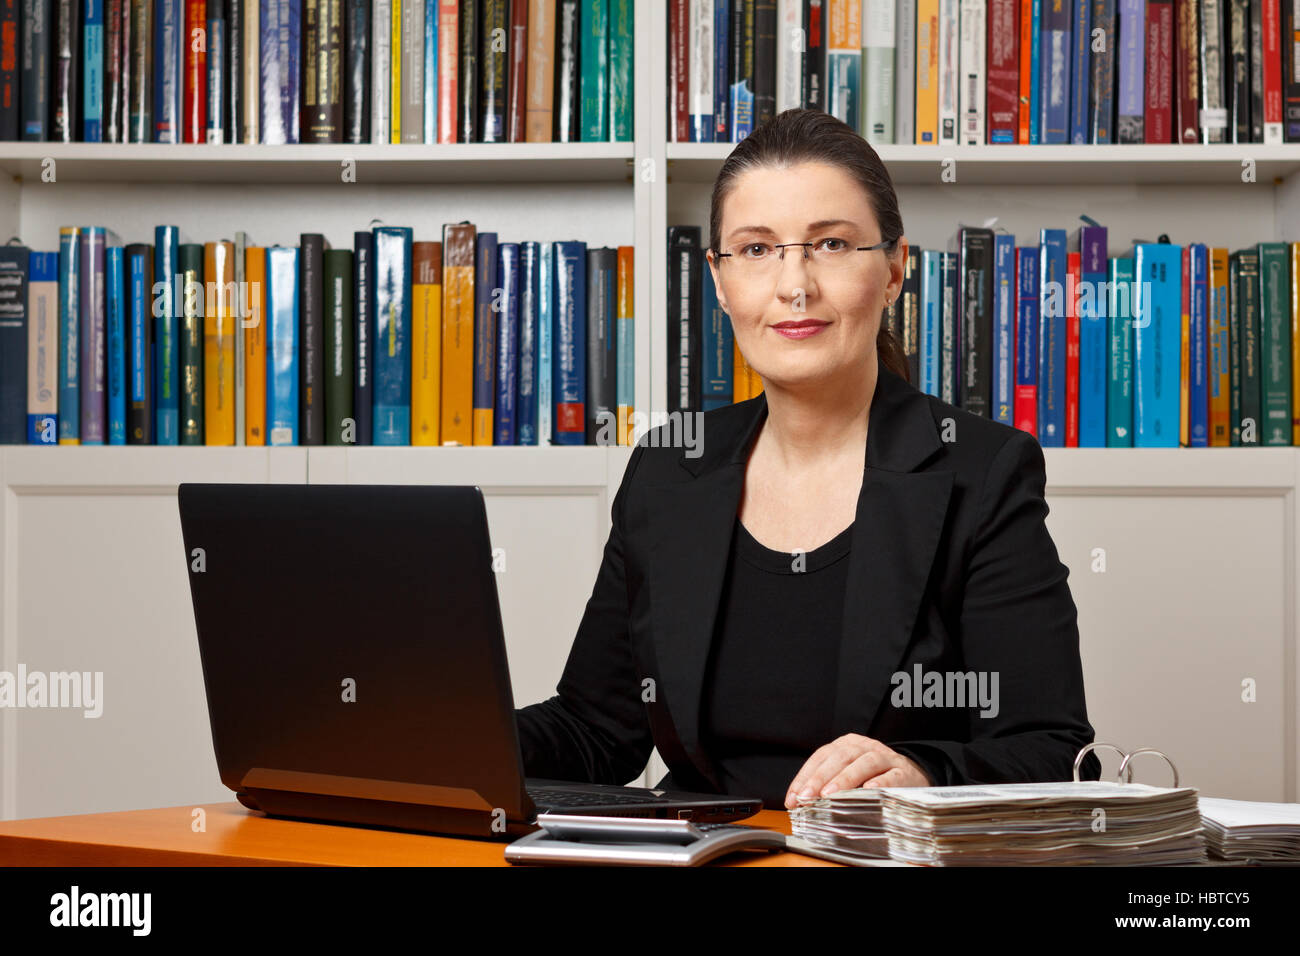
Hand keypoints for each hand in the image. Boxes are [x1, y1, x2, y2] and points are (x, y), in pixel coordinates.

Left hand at [784, 734, 932, 808]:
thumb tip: (800, 803)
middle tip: (807, 797)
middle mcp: (864, 747)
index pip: (821, 757)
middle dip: (819, 779)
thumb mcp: (848, 774)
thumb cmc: (873, 776)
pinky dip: (880, 782)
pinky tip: (868, 790)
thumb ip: (827, 784)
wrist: (911, 774)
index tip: (793, 798)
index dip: (804, 777)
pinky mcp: (903, 772)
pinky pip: (891, 776)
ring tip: (829, 795)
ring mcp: (885, 758)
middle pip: (840, 757)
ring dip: (845, 779)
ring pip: (864, 763)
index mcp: (846, 745)